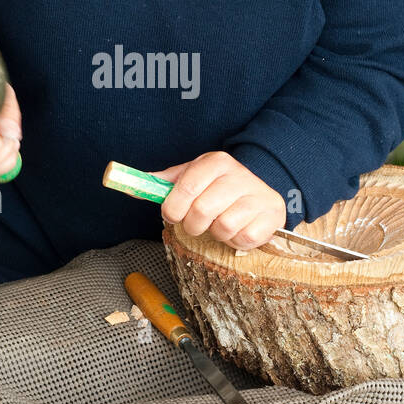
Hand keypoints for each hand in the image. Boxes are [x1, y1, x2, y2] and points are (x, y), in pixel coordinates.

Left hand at [152, 151, 285, 250]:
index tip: (172, 214)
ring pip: (223, 227)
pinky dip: (236, 241)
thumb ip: (163, 184)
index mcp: (216, 162)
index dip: (173, 207)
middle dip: (193, 224)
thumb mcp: (192, 178)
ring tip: (221, 223)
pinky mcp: (271, 217)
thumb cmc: (219, 188)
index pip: (186, 187)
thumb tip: (132, 187)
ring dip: (217, 233)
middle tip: (198, 222)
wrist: (262, 192)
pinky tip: (239, 228)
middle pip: (201, 211)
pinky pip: (242, 239)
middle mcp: (239, 175)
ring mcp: (258, 196)